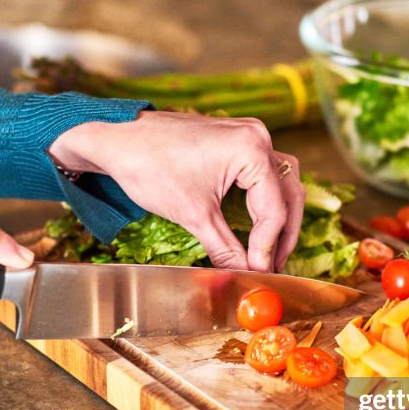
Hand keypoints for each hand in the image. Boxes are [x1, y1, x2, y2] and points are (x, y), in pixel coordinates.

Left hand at [49, 111, 304, 271]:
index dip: (268, 247)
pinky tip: (259, 226)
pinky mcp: (238, 140)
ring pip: (283, 183)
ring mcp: (249, 135)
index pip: (274, 209)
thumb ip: (226, 248)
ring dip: (280, 218)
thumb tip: (247, 275)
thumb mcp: (193, 215)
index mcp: (252, 149)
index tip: (260, 272)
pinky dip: (266, 202)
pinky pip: (266, 173)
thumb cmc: (150, 167)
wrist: (118, 139)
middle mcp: (258, 137)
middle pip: (290, 194)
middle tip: (274, 266)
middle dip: (283, 234)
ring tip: (271, 250)